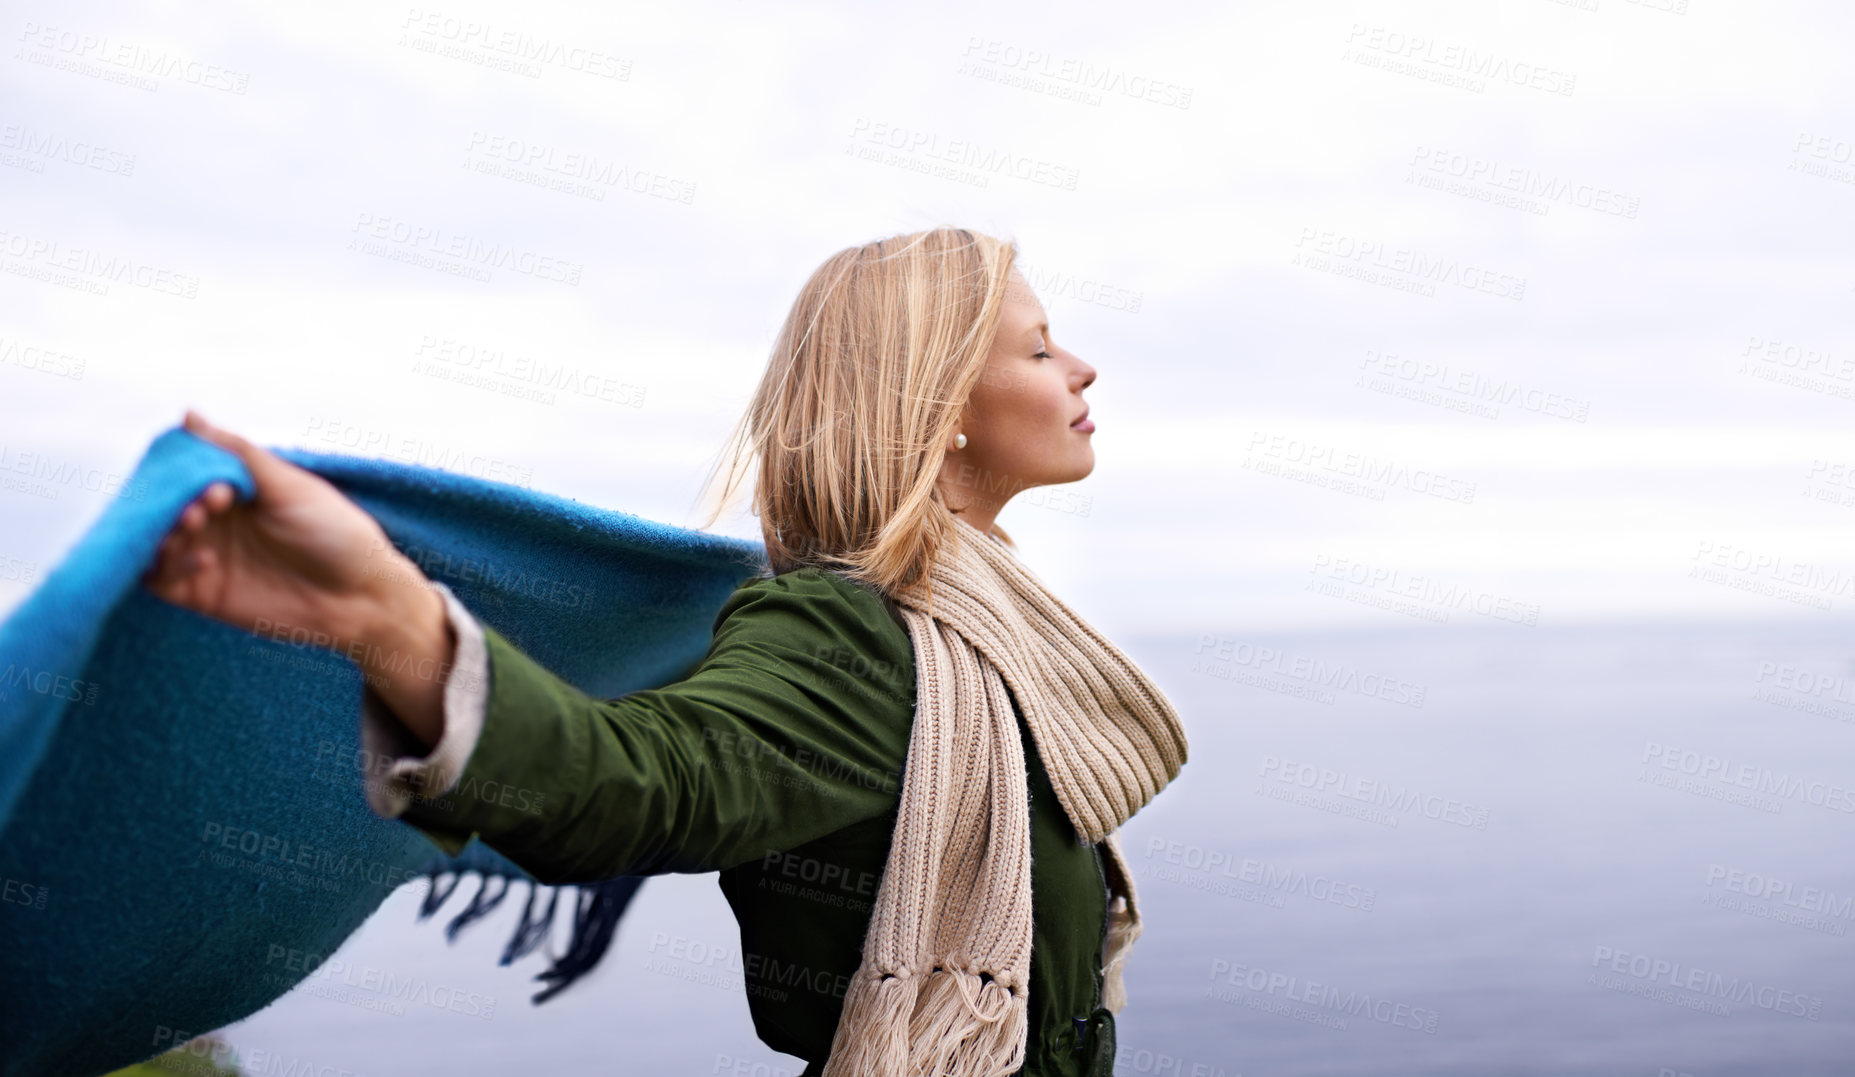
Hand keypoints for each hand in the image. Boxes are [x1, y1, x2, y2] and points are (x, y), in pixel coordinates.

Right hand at [141, 409, 438, 650]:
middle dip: (170, 500)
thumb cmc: (336, 532)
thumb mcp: (290, 485)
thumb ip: (237, 453)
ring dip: (163, 530)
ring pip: (153, 540)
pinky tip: (205, 560)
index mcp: (235, 489)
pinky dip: (168, 566)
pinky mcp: (204, 594)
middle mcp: (215, 520)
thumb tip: (187, 414)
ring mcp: (206, 556)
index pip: (183, 472)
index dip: (184, 470)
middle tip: (203, 505)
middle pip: (161, 505)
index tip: (213, 479)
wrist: (362, 596)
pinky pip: (160, 580)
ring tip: (194, 524)